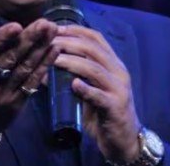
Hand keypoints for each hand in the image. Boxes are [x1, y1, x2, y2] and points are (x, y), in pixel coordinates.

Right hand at [0, 0, 59, 142]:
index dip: (1, 39)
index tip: (16, 25)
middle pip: (9, 58)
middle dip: (29, 40)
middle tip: (45, 23)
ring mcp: (2, 94)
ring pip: (24, 69)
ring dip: (40, 49)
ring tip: (53, 31)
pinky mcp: (17, 103)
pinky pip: (33, 82)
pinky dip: (45, 65)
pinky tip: (54, 50)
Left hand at [53, 25, 140, 162]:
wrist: (124, 141)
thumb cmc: (103, 113)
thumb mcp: (90, 91)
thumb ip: (73, 78)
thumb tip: (44, 67)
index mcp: (113, 64)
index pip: (96, 38)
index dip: (75, 30)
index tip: (55, 28)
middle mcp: (119, 72)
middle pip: (93, 50)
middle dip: (69, 43)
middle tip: (49, 42)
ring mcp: (119, 89)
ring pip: (94, 70)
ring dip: (72, 62)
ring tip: (54, 60)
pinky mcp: (116, 107)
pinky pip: (100, 96)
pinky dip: (86, 89)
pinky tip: (73, 85)